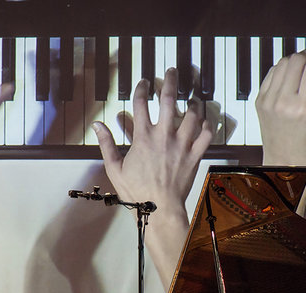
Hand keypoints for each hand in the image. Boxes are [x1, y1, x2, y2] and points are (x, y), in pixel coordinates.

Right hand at [92, 67, 213, 217]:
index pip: (141, 103)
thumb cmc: (136, 191)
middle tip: (172, 71)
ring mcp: (181, 145)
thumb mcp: (114, 168)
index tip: (144, 82)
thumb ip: (107, 144)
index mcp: (143, 137)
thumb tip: (97, 125)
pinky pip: (207, 135)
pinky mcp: (194, 156)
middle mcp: (164, 136)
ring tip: (193, 98)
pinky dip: (208, 125)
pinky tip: (206, 120)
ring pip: (192, 115)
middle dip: (170, 81)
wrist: (159, 208)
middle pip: (169, 100)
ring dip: (193, 103)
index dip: (142, 88)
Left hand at [255, 46, 305, 166]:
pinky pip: (273, 73)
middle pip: (298, 59)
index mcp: (304, 107)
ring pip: (284, 62)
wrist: (286, 162)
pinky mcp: (260, 100)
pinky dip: (285, 67)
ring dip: (299, 57)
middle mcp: (283, 101)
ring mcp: (268, 100)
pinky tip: (295, 72)